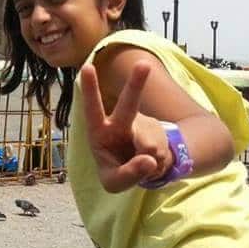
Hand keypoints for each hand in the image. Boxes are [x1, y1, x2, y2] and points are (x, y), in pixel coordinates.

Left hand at [80, 62, 174, 192]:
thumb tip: (150, 159)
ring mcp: (143, 125)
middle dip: (136, 83)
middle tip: (144, 64)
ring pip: (149, 144)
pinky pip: (162, 154)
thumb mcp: (114, 183)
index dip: (90, 89)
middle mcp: (121, 122)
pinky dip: (158, 165)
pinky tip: (152, 161)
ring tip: (141, 164)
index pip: (92, 109)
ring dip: (148, 162)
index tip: (87, 66)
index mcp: (99, 131)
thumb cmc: (117, 171)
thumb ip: (127, 174)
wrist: (141, 170)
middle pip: (129, 103)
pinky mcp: (160, 133)